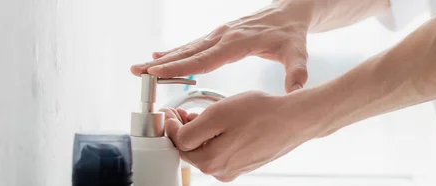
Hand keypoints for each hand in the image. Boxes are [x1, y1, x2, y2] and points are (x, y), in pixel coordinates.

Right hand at [131, 1, 314, 92]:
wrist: (290, 13)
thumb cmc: (292, 34)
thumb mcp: (298, 52)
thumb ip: (296, 72)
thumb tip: (295, 91)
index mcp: (239, 42)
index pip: (206, 58)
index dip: (181, 66)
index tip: (159, 72)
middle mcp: (224, 36)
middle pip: (189, 52)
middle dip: (162, 64)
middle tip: (137, 72)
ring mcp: (220, 34)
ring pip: (188, 48)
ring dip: (164, 58)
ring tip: (140, 68)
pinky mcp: (220, 36)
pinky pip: (194, 45)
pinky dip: (176, 52)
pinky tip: (160, 57)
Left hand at [162, 91, 323, 181]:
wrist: (294, 120)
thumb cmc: (261, 113)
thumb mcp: (218, 114)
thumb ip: (191, 129)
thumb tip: (175, 134)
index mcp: (211, 161)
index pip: (178, 143)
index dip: (170, 124)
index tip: (169, 110)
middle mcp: (221, 171)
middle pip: (191, 150)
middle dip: (183, 129)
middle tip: (182, 110)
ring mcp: (235, 169)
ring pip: (207, 150)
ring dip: (200, 133)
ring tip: (201, 114)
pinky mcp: (245, 164)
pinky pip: (223, 151)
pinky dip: (217, 138)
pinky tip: (222, 123)